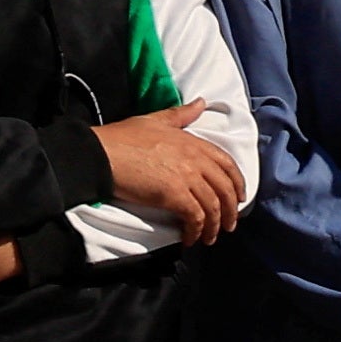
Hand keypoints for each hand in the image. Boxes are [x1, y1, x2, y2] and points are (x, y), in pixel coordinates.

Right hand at [98, 111, 247, 242]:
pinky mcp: (174, 196)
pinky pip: (196, 218)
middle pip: (225, 188)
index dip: (237, 183)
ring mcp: (186, 177)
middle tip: (228, 224)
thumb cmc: (122, 137)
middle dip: (230, 210)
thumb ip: (181, 115)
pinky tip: (190, 238)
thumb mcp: (154, 119)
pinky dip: (196, 231)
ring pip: (213, 206)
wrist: (101, 154)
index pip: (227, 164)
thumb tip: (202, 103)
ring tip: (210, 237)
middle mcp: (195, 159)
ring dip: (214, 226)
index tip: (239, 198)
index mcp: (193, 142)